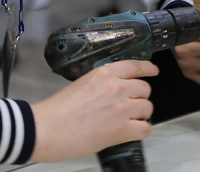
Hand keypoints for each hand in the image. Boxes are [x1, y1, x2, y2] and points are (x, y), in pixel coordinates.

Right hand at [30, 60, 157, 161]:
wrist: (47, 129)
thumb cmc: (57, 111)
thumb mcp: (82, 84)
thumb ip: (101, 84)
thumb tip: (114, 91)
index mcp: (104, 73)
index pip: (135, 66)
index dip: (147, 69)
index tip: (153, 71)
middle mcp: (116, 87)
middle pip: (145, 88)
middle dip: (139, 97)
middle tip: (130, 106)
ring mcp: (121, 108)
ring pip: (148, 108)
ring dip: (141, 114)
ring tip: (129, 120)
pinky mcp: (122, 129)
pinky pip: (146, 129)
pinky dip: (141, 131)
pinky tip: (132, 132)